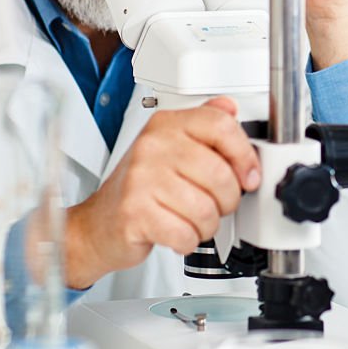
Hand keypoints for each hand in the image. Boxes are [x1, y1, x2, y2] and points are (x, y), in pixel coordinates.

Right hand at [54, 97, 260, 288]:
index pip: (221, 126)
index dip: (244, 155)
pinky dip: (189, 240)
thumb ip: (203, 126)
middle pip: (220, 174)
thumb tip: (230, 107)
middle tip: (215, 204)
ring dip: (207, 224)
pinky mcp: (135, 212)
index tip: (248, 175)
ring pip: (206, 209)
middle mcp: (152, 146)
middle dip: (227, 200)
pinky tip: (177, 232)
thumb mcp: (171, 148)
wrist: (98, 223)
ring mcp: (141, 178)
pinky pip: (186, 233)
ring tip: (192, 219)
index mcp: (166, 125)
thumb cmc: (140, 188)